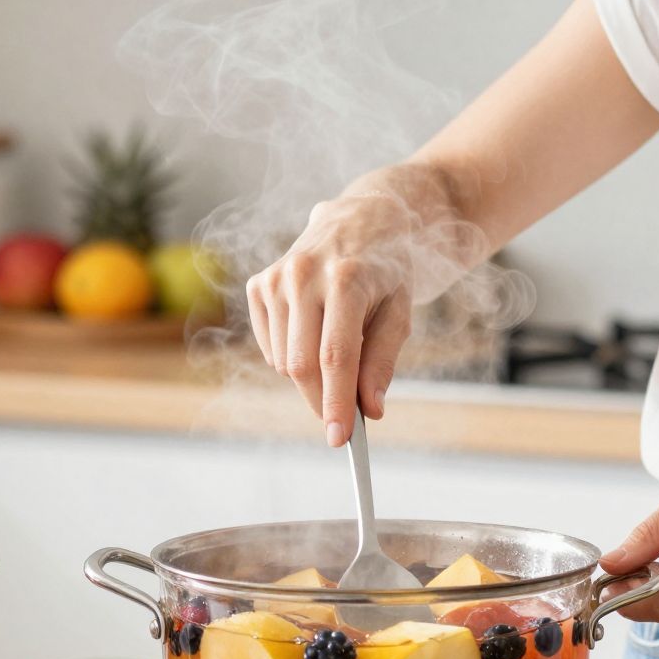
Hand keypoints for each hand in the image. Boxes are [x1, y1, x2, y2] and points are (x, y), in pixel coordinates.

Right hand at [246, 175, 422, 446]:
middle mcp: (303, 274)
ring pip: (283, 361)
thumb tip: (371, 410)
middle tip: (343, 419)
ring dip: (310, 376)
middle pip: (302, 364)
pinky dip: (291, 356)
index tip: (341, 439)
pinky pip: (270, 347)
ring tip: (338, 349)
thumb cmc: (388, 270)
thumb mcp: (399, 312)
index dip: (337, 402)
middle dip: (322, 400)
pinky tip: (314, 333)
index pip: (336, 356)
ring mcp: (275, 278)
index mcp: (347, 278)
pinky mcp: (259, 284)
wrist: (363, 219)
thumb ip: (382, 361)